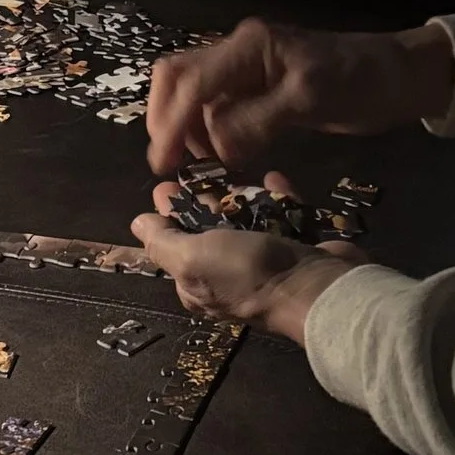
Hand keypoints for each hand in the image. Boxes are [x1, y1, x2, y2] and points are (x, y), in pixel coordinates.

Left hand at [130, 171, 369, 345]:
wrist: (317, 287)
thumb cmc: (247, 272)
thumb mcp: (191, 258)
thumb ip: (161, 241)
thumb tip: (136, 224)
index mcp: (197, 283)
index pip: (174, 244)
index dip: (168, 214)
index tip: (166, 184)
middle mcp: (228, 275)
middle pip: (210, 230)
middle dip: (203, 199)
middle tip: (199, 167)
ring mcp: (265, 262)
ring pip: (247, 221)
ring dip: (242, 196)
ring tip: (237, 170)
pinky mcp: (296, 248)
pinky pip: (283, 216)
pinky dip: (278, 197)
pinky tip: (274, 178)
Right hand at [145, 18, 454, 173]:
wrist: (399, 76)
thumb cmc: (361, 81)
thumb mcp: (311, 99)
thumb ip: (258, 120)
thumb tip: (214, 145)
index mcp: (249, 47)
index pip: (192, 81)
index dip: (171, 122)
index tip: (162, 162)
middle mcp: (240, 53)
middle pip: (179, 77)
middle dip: (166, 118)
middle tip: (168, 164)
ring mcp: (247, 70)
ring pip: (194, 94)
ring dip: (186, 127)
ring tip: (196, 165)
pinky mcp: (259, 90)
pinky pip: (217, 107)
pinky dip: (208, 131)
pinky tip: (219, 156)